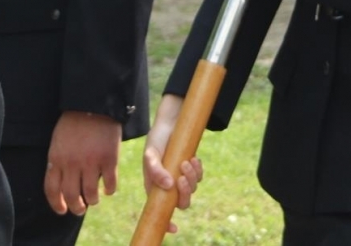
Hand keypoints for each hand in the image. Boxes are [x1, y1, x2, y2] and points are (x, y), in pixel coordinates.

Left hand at [45, 111, 120, 216]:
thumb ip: (58, 161)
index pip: (52, 190)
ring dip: (92, 201)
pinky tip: (108, 189)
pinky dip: (109, 190)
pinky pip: (109, 183)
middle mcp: (72, 164)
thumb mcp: (58, 141)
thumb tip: (64, 183)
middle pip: (72, 196)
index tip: (62, 210)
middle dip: (76, 208)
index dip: (57, 204)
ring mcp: (91, 162)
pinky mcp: (109, 159)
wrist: (93, 104)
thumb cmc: (73, 122)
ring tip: (94, 199)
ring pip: (90, 194)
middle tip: (80, 209)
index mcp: (56, 159)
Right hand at [142, 95, 203, 233]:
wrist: (170, 123)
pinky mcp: (190, 169)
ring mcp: (180, 178)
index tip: (174, 227)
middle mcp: (168, 186)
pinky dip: (198, 170)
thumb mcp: (151, 154)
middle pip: (181, 202)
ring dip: (192, 177)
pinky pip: (199, 176)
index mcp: (155, 187)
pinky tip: (194, 159)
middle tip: (183, 175)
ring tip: (187, 161)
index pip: (160, 209)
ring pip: (192, 189)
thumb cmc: (157, 140)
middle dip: (185, 192)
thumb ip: (155, 170)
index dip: (166, 221)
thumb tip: (168, 186)